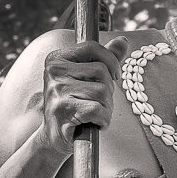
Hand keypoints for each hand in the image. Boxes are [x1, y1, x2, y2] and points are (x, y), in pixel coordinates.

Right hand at [39, 38, 128, 156]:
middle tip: (99, 103)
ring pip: (102, 91)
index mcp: (57, 59)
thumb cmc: (73, 105)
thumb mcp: (84, 78)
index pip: (91, 47)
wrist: (53, 136)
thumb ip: (103, 59)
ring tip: (95, 114)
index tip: (115, 75)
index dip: (110, 60)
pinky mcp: (64, 110)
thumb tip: (123, 41)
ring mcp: (58, 91)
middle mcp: (54, 72)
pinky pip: (98, 109)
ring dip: (106, 107)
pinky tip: (94, 122)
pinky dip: (103, 119)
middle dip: (108, 90)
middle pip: (101, 71)